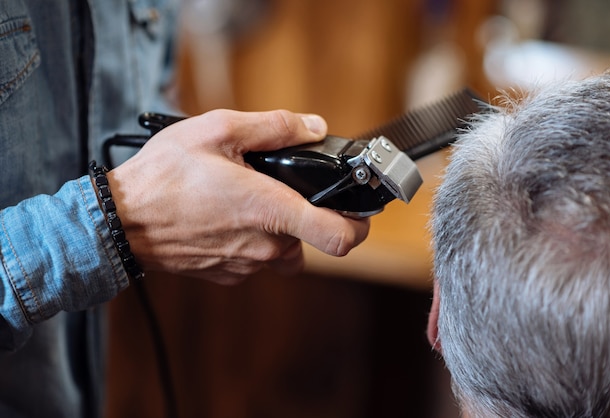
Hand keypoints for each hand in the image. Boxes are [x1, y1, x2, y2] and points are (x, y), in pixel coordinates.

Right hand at [107, 109, 369, 283]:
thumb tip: (313, 126)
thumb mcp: (218, 131)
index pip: (340, 237)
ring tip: (243, 198)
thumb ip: (274, 127)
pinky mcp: (227, 274)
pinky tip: (224, 216)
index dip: (359, 224)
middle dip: (302, 213)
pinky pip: (255, 257)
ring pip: (282, 249)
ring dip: (274, 226)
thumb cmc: (163, 178)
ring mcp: (245, 265)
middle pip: (310, 238)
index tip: (357, 210)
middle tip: (276, 187)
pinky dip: (250, 238)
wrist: (119, 221)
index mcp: (271, 211)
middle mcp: (264, 246)